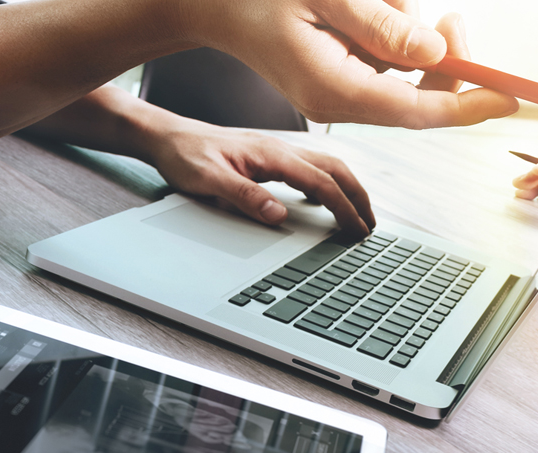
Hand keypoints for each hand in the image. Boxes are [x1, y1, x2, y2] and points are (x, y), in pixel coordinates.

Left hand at [139, 116, 373, 233]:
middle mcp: (280, 148)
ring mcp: (275, 150)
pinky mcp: (268, 156)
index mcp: (272, 154)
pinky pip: (308, 167)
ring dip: (346, 188)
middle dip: (357, 197)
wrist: (168, 137)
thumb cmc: (185, 156)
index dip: (344, 208)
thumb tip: (278, 215)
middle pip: (334, 169)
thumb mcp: (209, 180)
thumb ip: (245, 197)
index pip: (321, 182)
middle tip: (369, 226)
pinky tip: (321, 200)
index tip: (357, 231)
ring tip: (356, 214)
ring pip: (325, 166)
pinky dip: (325, 183)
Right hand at [186, 2, 519, 126]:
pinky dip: (394, 42)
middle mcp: (336, 103)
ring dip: (413, 42)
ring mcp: (336, 97)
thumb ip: (384, 26)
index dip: (468, 105)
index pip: (416, 110)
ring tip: (373, 3)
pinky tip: (368, 13)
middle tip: (450, 16)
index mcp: (332, 89)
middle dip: (447, 64)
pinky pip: (387, 69)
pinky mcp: (338, 84)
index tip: (510, 99)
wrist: (215, 5)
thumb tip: (437, 51)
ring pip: (406, 81)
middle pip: (418, 101)